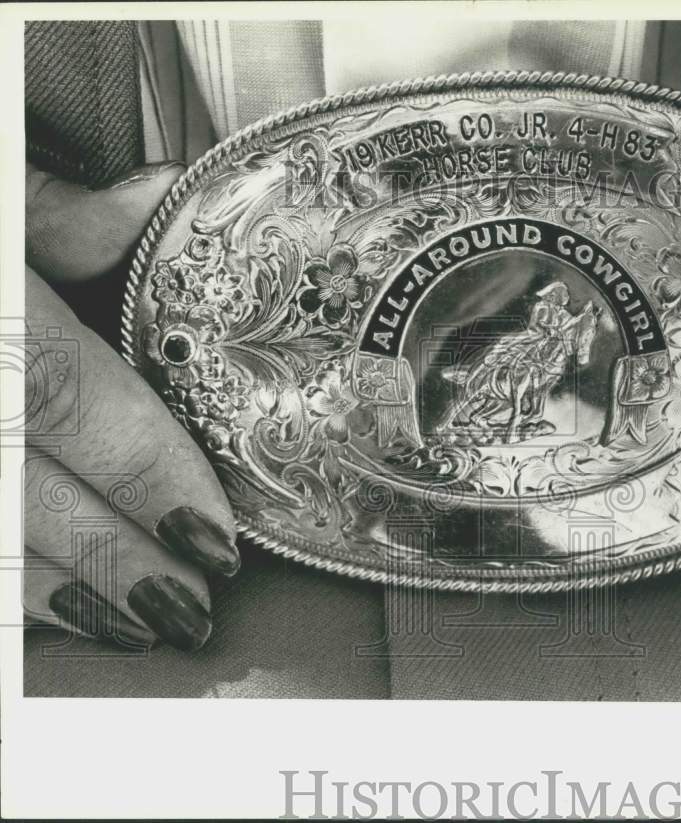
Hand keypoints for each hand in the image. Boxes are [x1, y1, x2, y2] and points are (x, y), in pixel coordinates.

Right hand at [22, 163, 240, 651]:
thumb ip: (49, 202)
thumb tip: (152, 201)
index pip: (57, 392)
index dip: (141, 471)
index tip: (208, 532)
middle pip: (10, 490)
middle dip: (107, 558)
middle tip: (186, 604)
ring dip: (38, 594)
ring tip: (125, 620)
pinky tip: (26, 610)